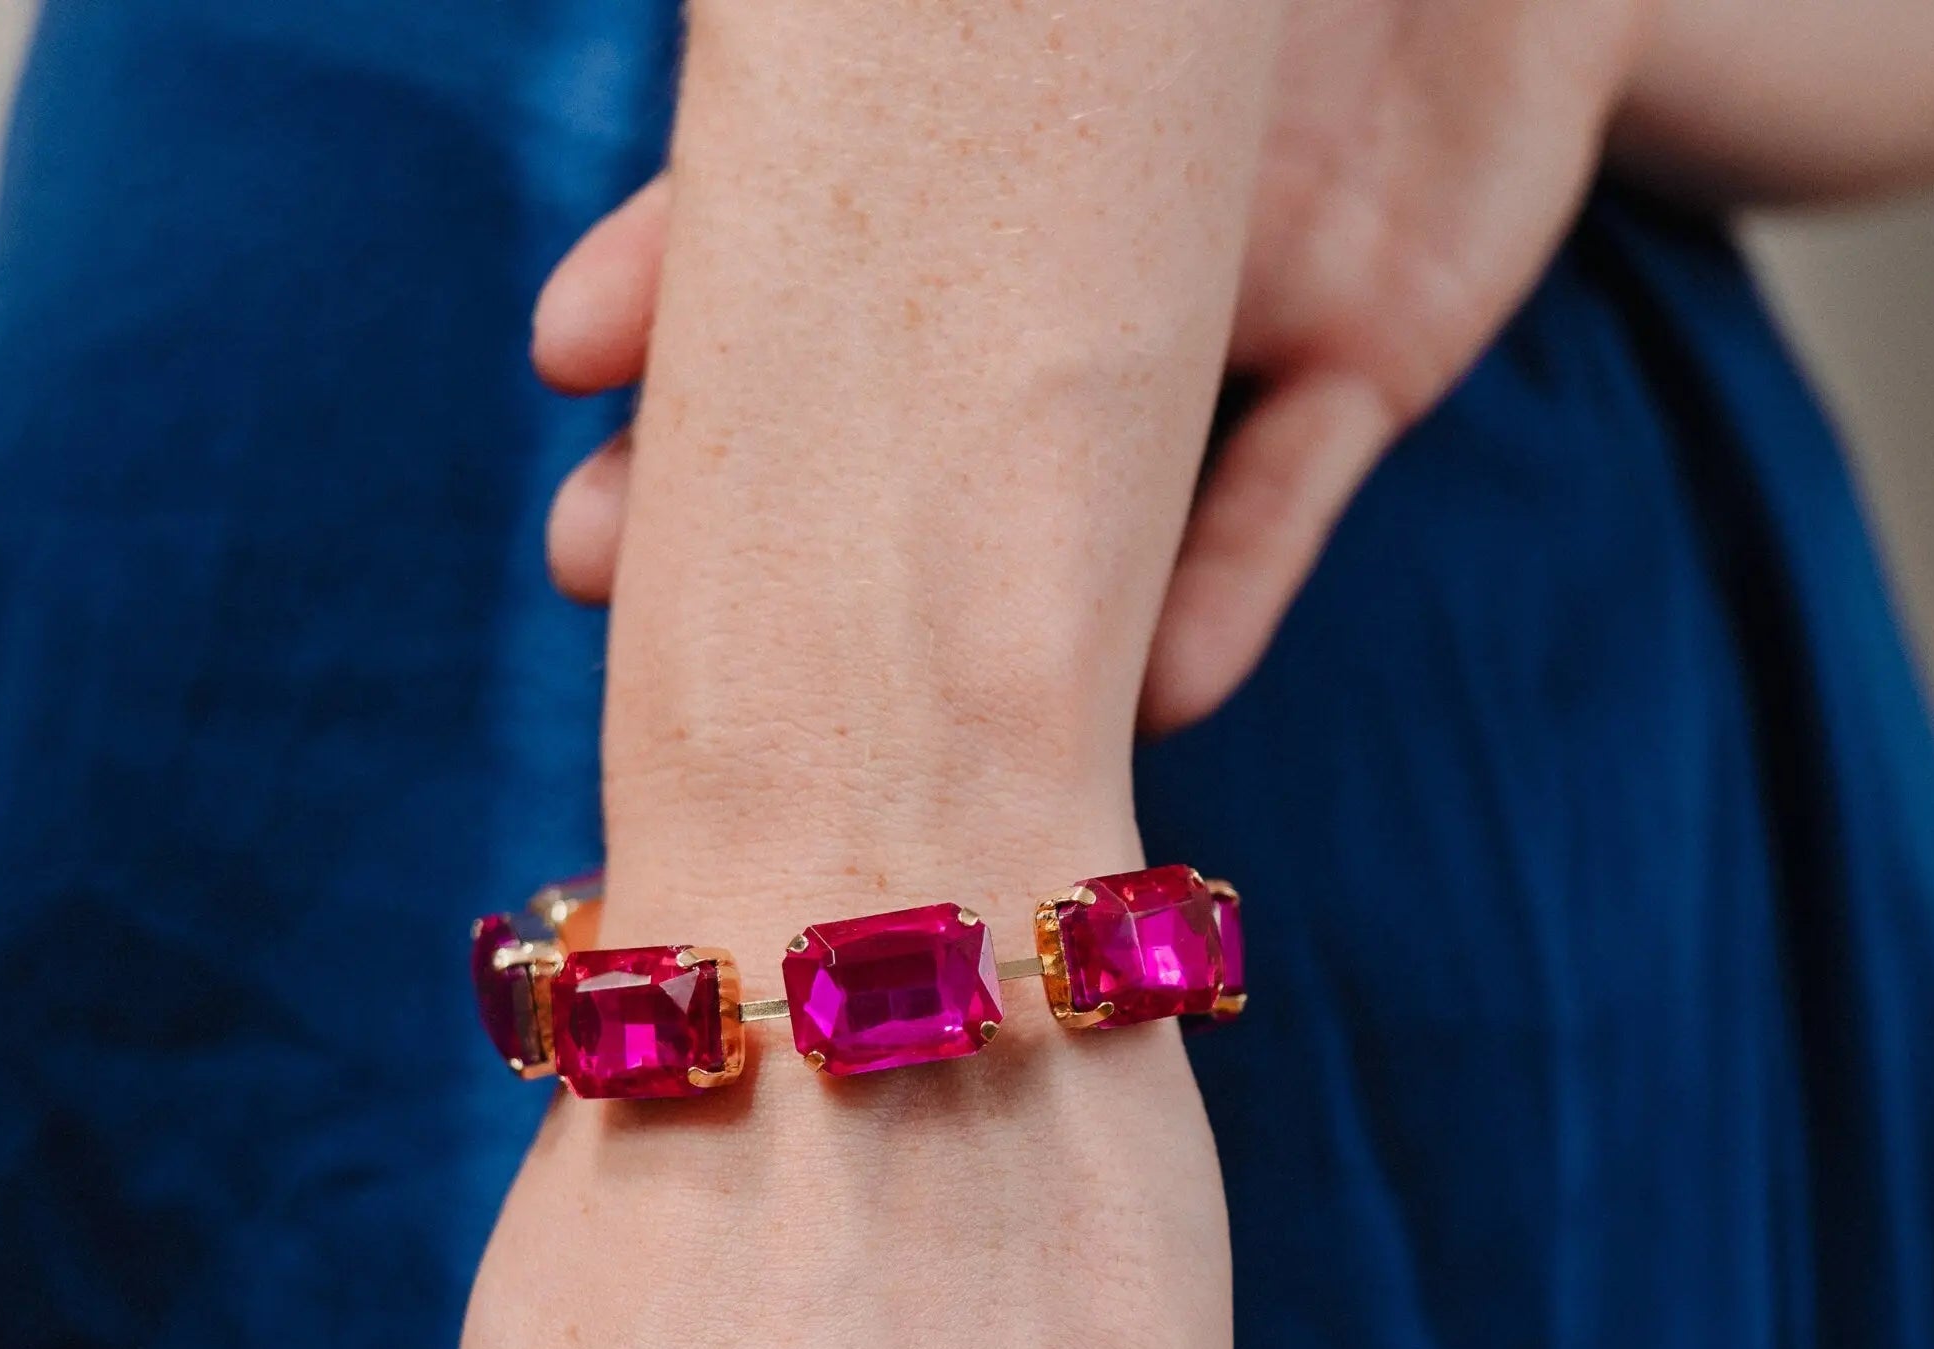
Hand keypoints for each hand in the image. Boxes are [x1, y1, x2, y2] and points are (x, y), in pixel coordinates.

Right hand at [529, 0, 1650, 731]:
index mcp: (1022, 116)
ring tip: (870, 695)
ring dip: (968, 599)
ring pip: (1070, 487)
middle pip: (903, 397)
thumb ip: (954, 14)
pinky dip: (1221, 596)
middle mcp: (1096, 239)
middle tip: (599, 553)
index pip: (821, 216)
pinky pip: (1285, 500)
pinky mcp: (1369, 362)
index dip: (680, 278)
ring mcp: (1222, 313)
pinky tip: (1143, 691)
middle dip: (766, 486)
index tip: (564, 357)